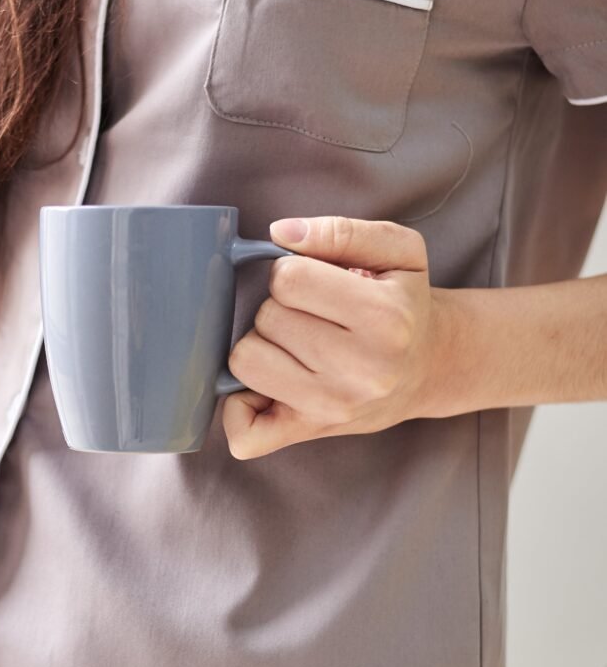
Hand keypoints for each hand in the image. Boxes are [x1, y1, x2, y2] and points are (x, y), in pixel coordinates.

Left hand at [222, 215, 448, 458]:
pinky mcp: (309, 432)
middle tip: (310, 316)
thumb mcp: (398, 251)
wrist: (428, 368)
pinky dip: (238, 410)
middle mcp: (361, 369)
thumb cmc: (405, 305)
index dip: (289, 273)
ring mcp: (332, 406)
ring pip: (245, 362)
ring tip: (293, 345)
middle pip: (266, 319)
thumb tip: (280, 233)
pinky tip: (262, 389)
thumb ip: (341, 231)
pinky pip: (247, 435)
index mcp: (384, 317)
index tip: (311, 283)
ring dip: (260, 346)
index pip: (289, 279)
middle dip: (278, 309)